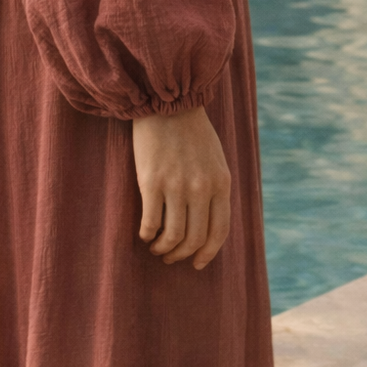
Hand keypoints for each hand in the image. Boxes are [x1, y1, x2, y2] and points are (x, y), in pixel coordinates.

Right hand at [131, 105, 230, 268]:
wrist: (168, 104)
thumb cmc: (192, 132)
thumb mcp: (215, 160)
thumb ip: (215, 189)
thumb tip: (207, 224)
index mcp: (221, 183)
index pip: (219, 232)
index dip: (208, 253)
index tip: (197, 263)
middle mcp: (201, 188)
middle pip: (194, 239)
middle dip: (182, 255)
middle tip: (171, 256)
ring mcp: (176, 186)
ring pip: (172, 236)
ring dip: (163, 248)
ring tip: (156, 246)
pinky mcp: (151, 182)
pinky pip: (150, 223)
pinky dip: (147, 234)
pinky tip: (145, 233)